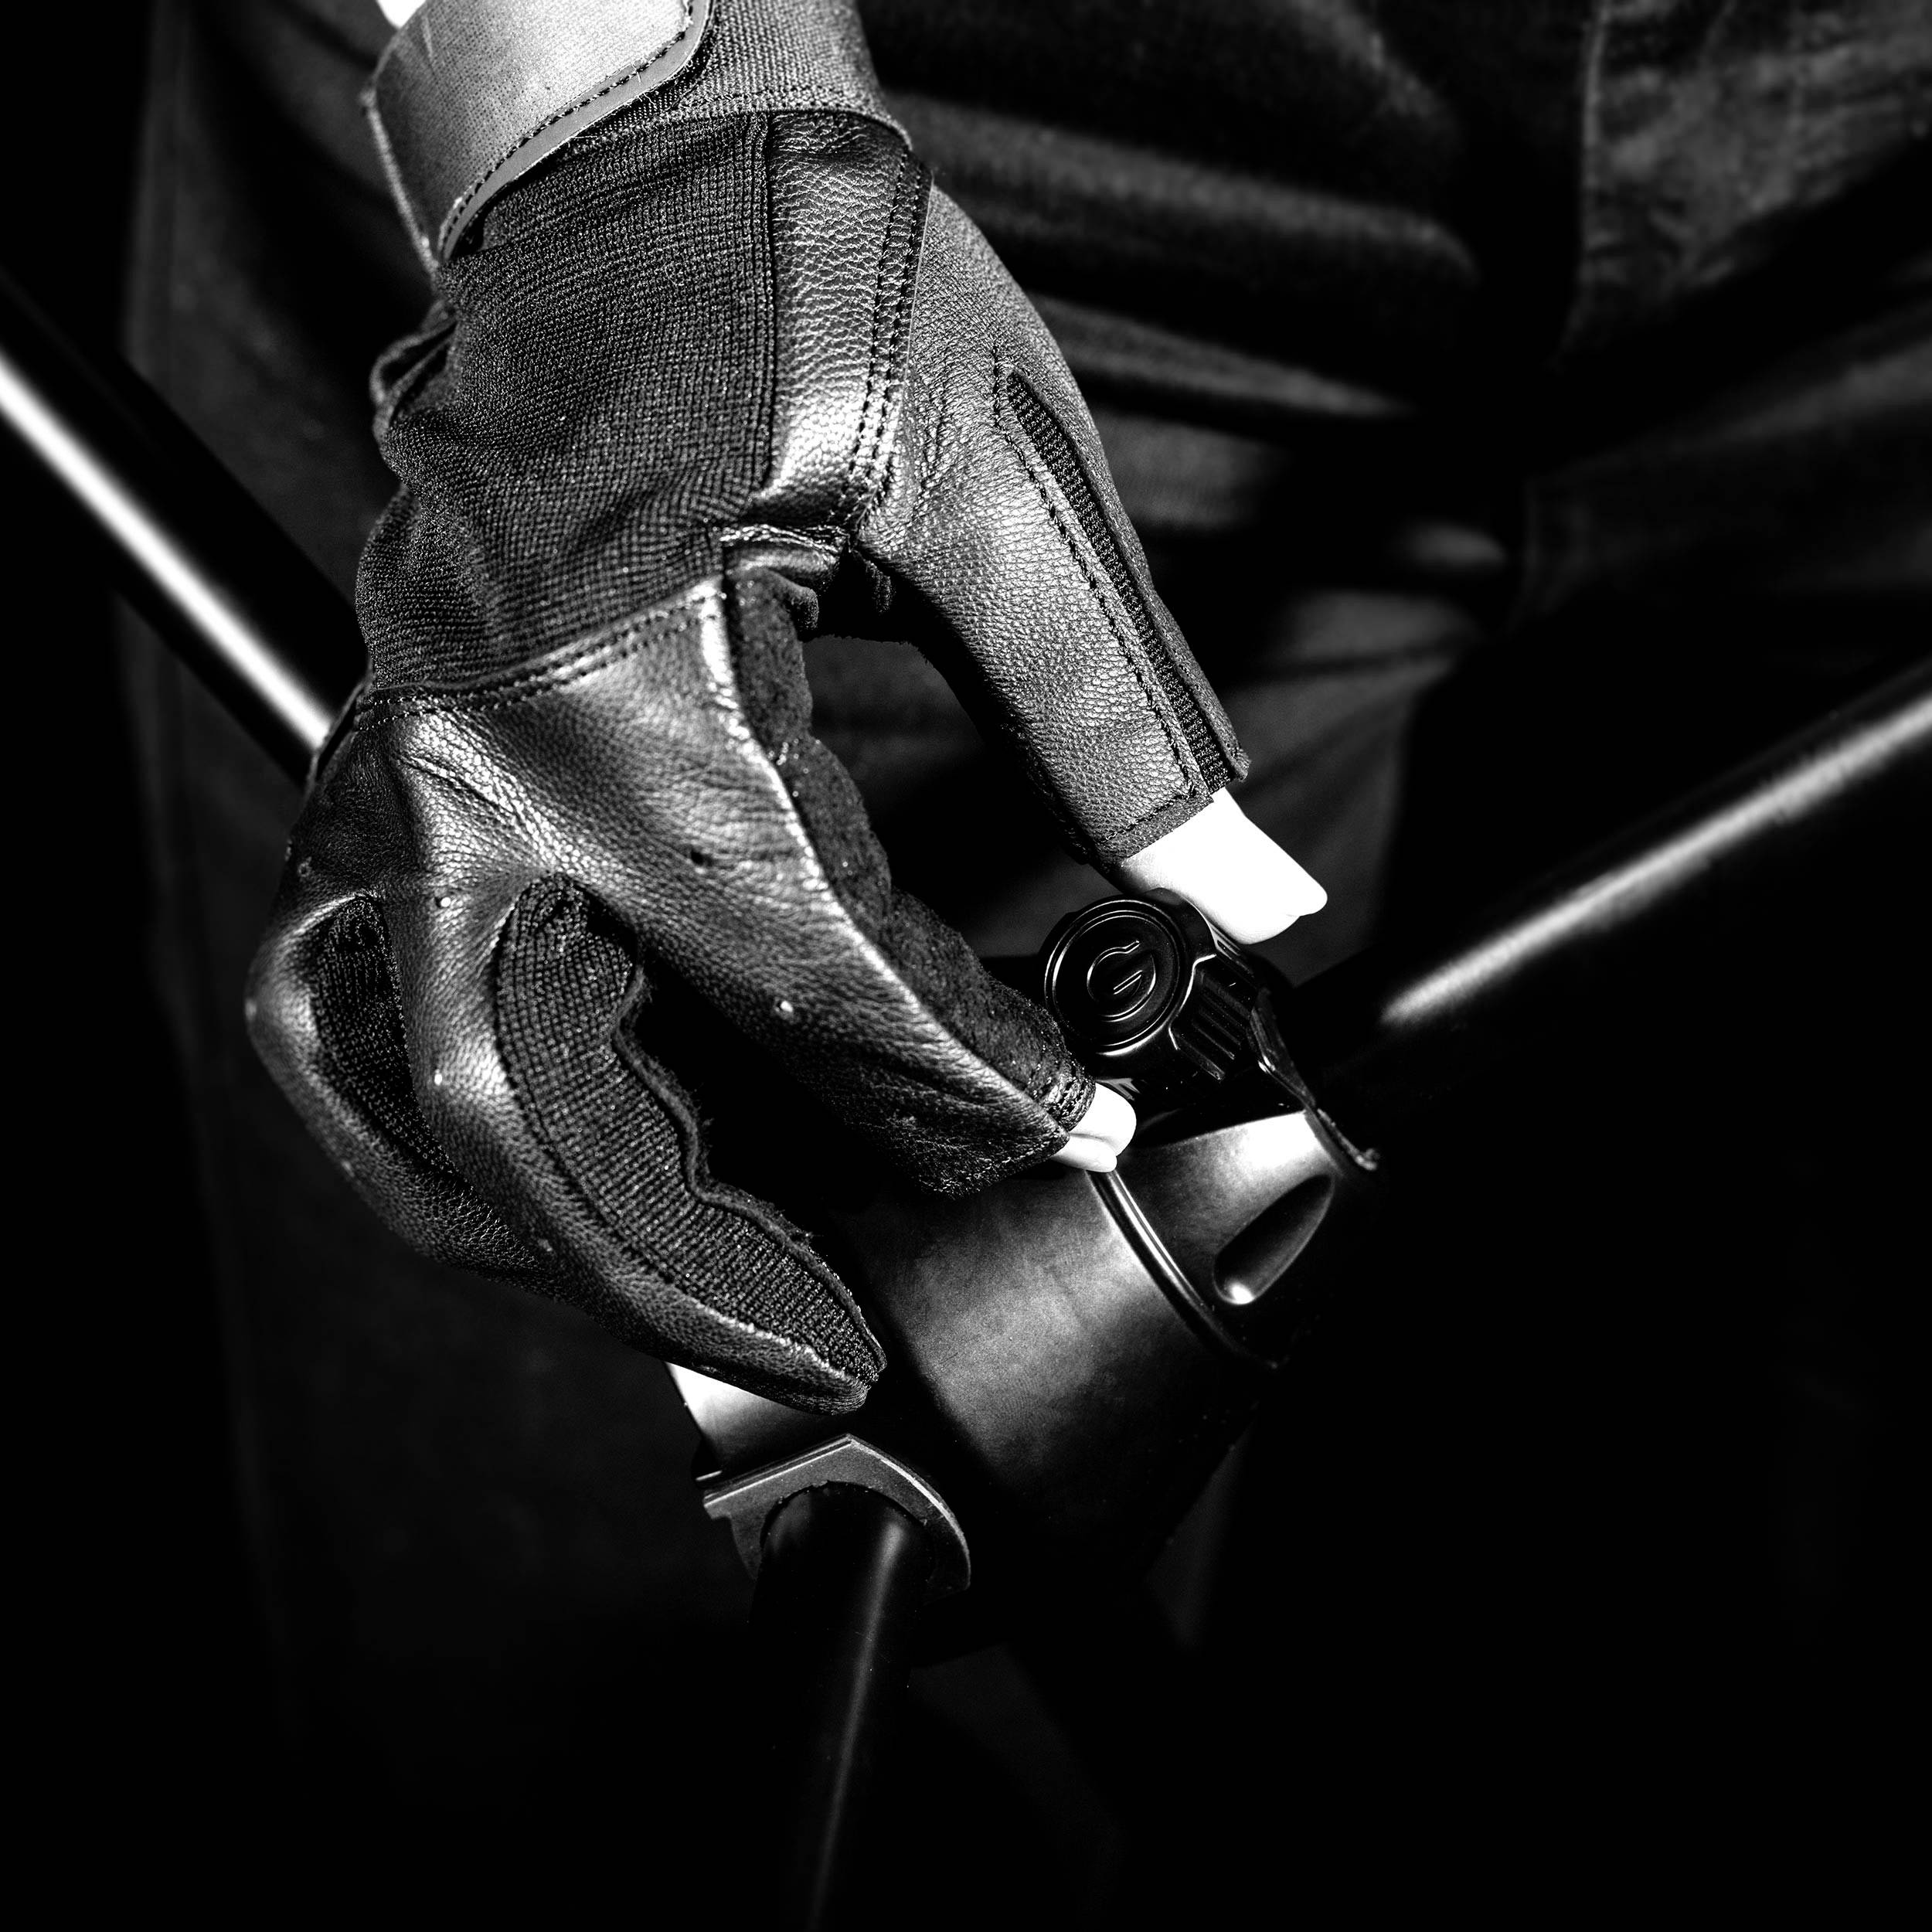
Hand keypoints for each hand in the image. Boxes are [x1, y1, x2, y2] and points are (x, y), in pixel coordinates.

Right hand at [249, 0, 1318, 1410]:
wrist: (626, 134)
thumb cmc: (797, 251)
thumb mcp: (998, 475)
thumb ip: (1121, 726)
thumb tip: (1241, 897)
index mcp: (633, 690)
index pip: (821, 977)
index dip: (969, 1083)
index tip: (1073, 1122)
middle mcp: (478, 757)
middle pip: (556, 1110)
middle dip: (702, 1257)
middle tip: (834, 1336)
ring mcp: (403, 757)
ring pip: (424, 1079)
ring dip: (551, 1212)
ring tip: (696, 1279)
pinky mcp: (393, 743)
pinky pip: (375, 984)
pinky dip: (459, 1101)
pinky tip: (559, 1145)